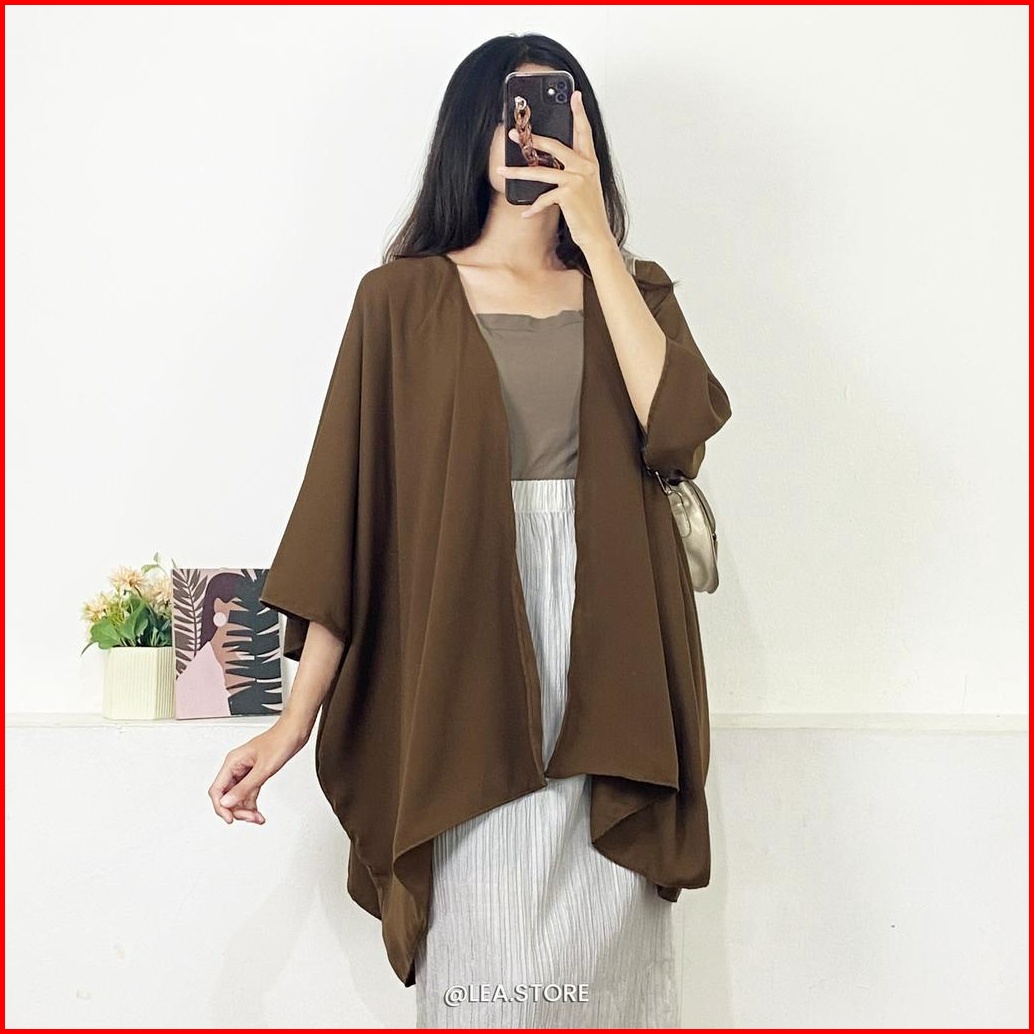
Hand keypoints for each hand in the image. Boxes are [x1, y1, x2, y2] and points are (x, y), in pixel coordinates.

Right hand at [207, 721, 307, 824]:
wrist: (295, 731)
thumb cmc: (281, 741)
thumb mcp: (264, 768)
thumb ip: (245, 787)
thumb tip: (227, 802)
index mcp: (233, 762)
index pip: (217, 790)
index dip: (221, 807)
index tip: (230, 819)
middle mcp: (236, 767)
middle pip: (227, 796)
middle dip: (237, 810)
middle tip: (251, 817)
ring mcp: (246, 771)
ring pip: (238, 797)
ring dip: (246, 809)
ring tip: (257, 818)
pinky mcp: (256, 773)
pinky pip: (248, 793)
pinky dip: (252, 804)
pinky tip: (258, 812)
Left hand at [497, 90, 614, 253]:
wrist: (597, 235)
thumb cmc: (588, 212)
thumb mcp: (583, 187)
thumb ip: (571, 171)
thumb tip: (550, 162)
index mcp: (590, 162)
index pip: (584, 132)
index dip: (579, 113)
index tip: (575, 95)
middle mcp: (585, 167)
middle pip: (555, 146)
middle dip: (532, 139)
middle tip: (513, 133)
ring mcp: (577, 180)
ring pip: (542, 171)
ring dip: (518, 172)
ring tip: (502, 171)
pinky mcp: (569, 195)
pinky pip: (544, 198)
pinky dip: (533, 207)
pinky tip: (525, 213)